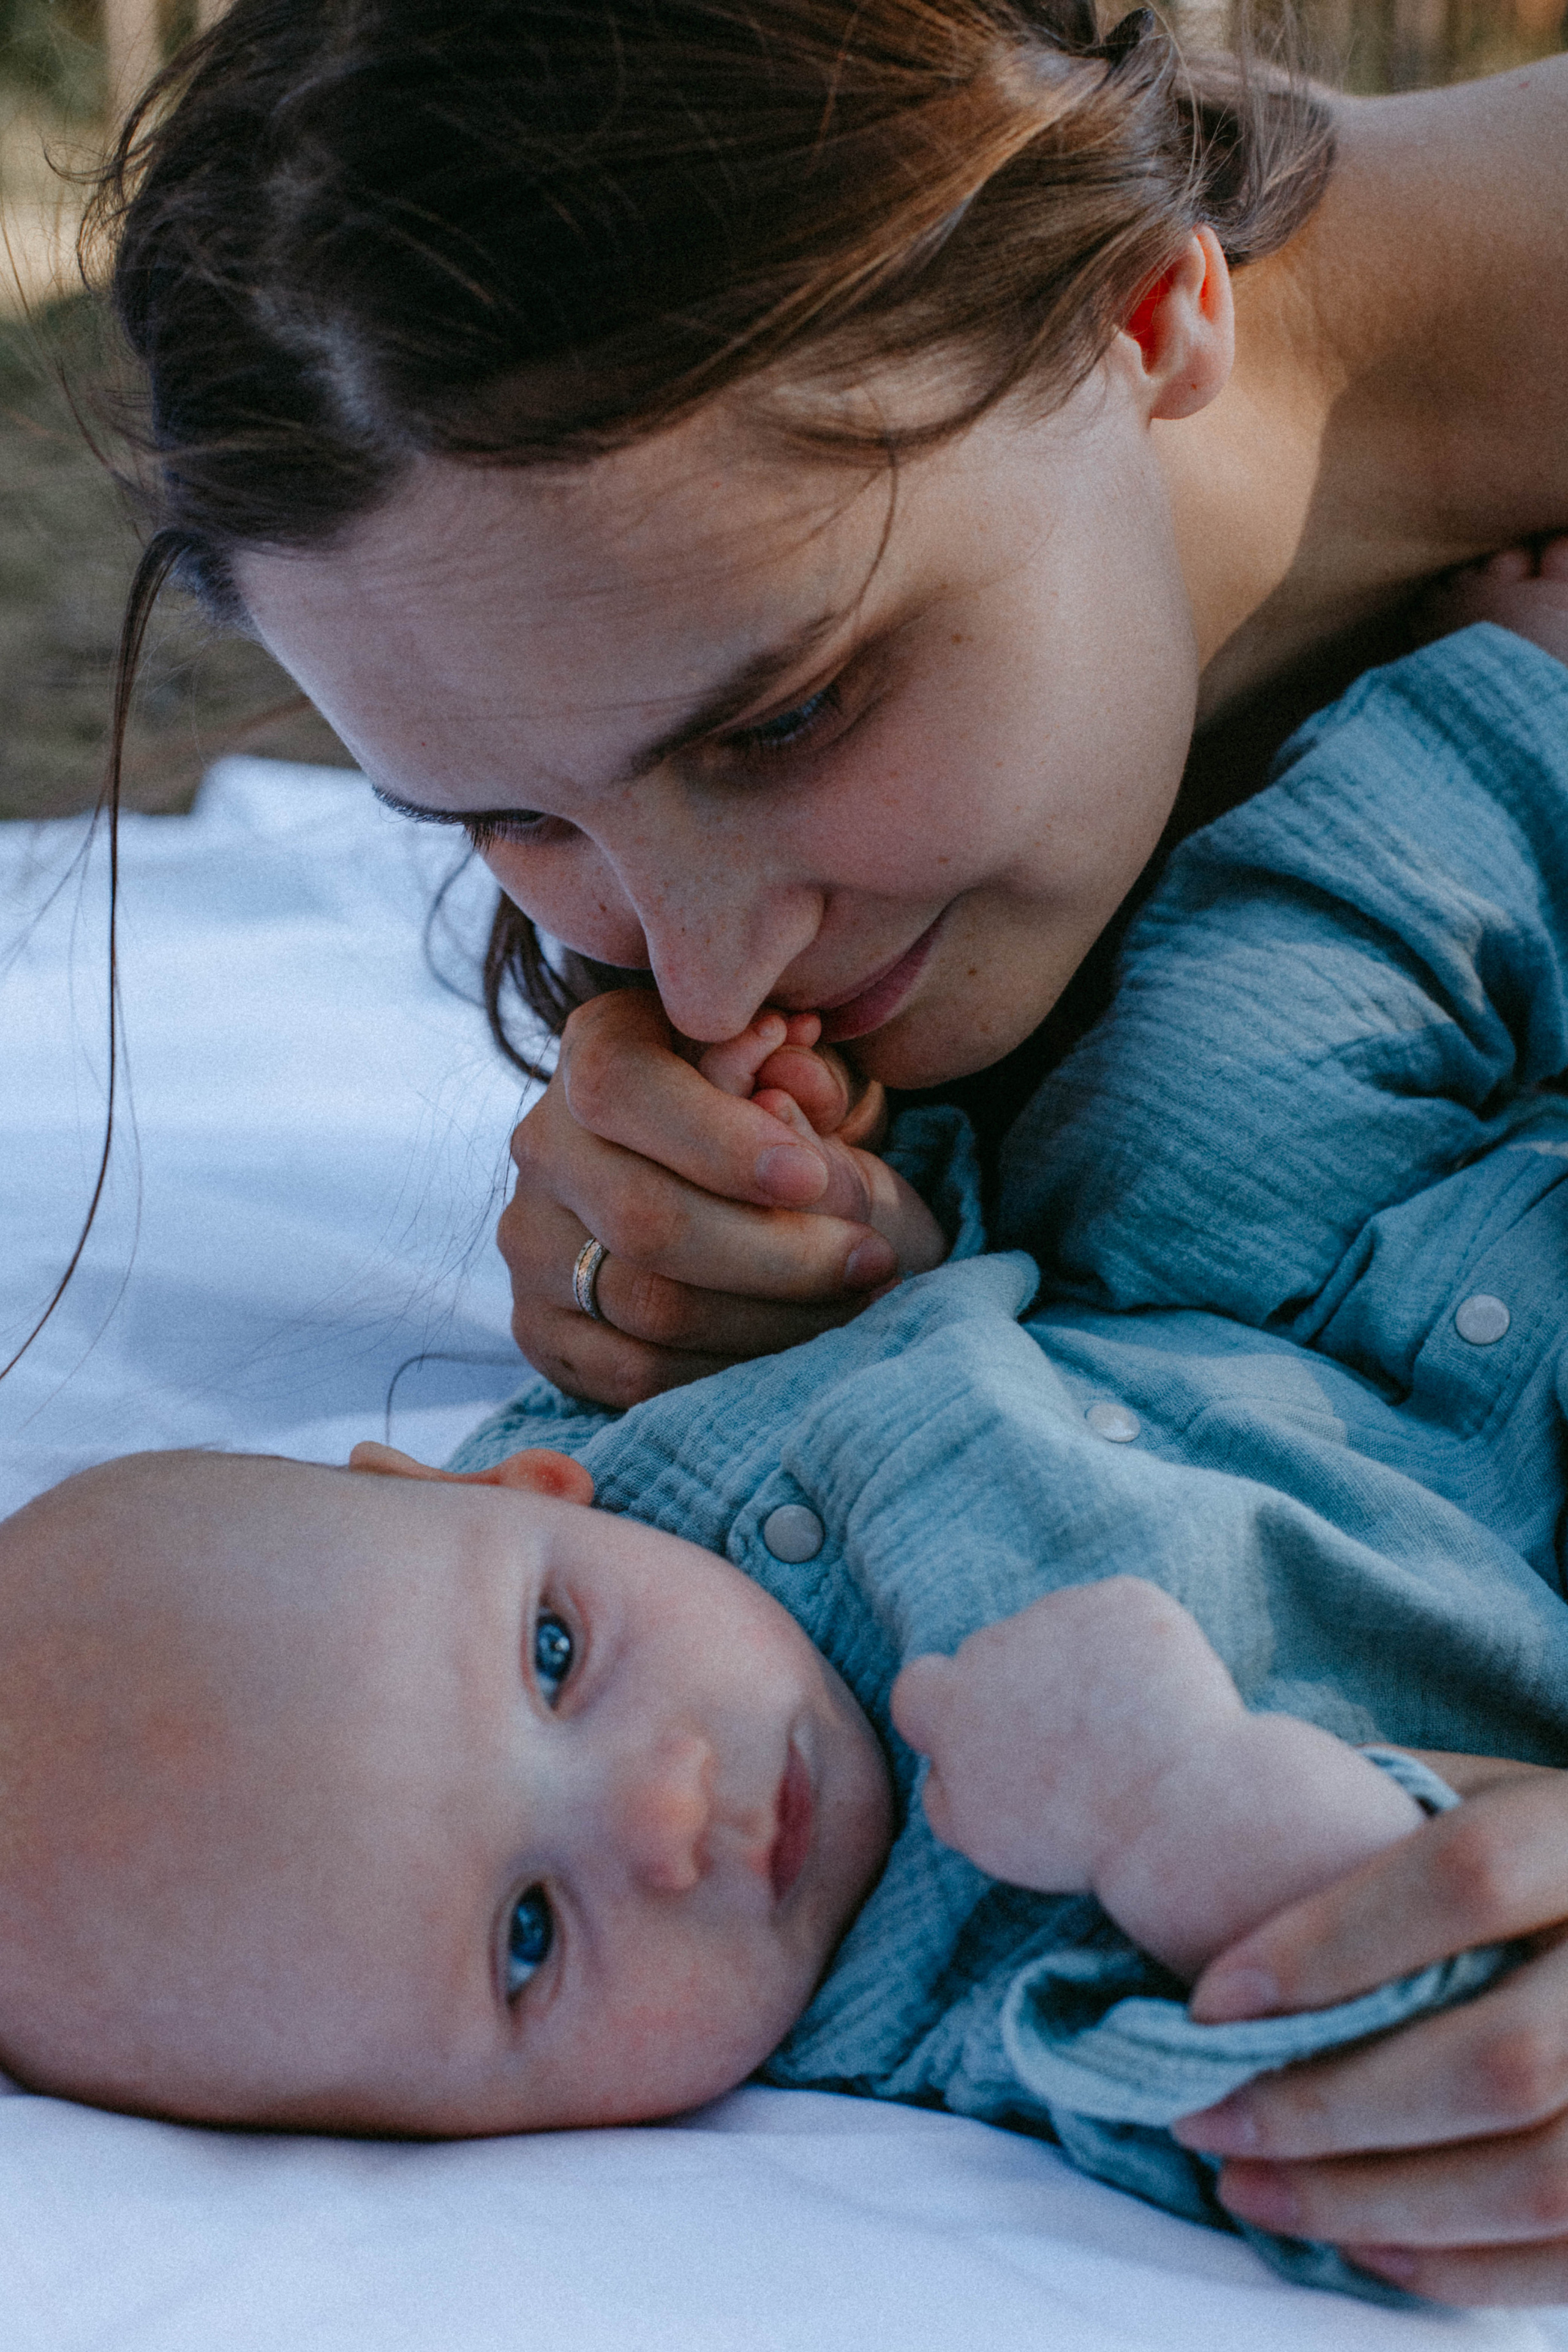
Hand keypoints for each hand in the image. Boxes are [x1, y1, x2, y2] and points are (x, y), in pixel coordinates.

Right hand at [499, 991, 923, 1406]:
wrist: (732, 1192)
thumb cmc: (784, 1121)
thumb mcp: (806, 1077)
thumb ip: (803, 1079)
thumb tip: (790, 1096)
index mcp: (598, 1046)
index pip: (620, 1087)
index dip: (715, 1139)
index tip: (811, 1178)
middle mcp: (544, 1142)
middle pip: (644, 1217)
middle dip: (778, 1253)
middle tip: (871, 1259)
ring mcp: (531, 1239)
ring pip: (648, 1304)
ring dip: (774, 1316)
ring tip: (856, 1299)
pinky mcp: (540, 1326)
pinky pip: (635, 1371)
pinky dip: (732, 1367)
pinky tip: (799, 1345)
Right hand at [890, 1581, 1236, 1900]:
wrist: (1178, 1807)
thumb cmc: (1081, 1837)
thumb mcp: (982, 1836)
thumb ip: (944, 1791)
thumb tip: (940, 1764)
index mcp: (951, 1701)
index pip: (918, 1686)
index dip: (949, 1709)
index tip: (991, 1738)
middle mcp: (996, 1644)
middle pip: (994, 1655)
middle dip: (1024, 1687)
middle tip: (1076, 1746)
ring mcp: (1062, 1613)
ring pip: (1059, 1631)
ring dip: (1080, 1665)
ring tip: (1128, 1731)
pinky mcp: (1124, 1599)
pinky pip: (1118, 1616)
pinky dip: (1135, 1650)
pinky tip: (1159, 1701)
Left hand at [1173, 1762, 1567, 2303]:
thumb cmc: (1502, 1843)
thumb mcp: (1458, 1795)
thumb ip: (1368, 1822)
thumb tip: (1217, 1887)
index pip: (1469, 1877)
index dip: (1332, 1943)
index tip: (1210, 2002)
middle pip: (1501, 2061)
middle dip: (1328, 2108)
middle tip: (1203, 2119)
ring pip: (1537, 2180)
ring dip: (1372, 2202)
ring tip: (1252, 2187)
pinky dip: (1454, 2265)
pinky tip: (1354, 2239)